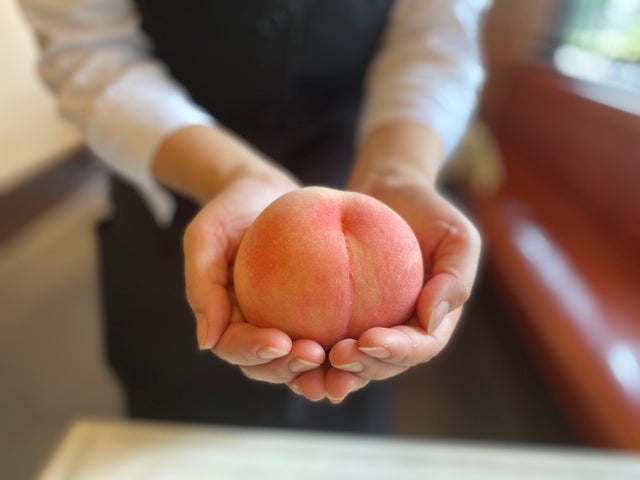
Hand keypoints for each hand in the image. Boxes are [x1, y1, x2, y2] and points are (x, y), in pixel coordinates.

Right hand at [153, 125, 326, 394]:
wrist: (263, 192)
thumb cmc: (230, 211)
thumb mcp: (206, 236)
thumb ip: (202, 285)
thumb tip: (206, 343)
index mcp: (226, 320)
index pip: (236, 347)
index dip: (256, 352)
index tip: (280, 342)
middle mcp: (255, 329)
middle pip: (269, 365)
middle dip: (290, 367)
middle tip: (315, 354)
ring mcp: (284, 323)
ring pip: (300, 360)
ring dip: (319, 368)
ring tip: (343, 359)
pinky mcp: (313, 313)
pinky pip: (329, 333)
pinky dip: (344, 343)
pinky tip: (367, 339)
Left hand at [324, 123, 481, 402]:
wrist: (390, 193)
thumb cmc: (429, 211)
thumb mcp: (457, 236)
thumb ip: (455, 278)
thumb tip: (431, 320)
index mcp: (431, 322)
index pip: (419, 347)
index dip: (396, 352)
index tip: (369, 339)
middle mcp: (400, 333)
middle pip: (382, 364)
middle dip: (361, 368)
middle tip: (336, 357)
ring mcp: (370, 325)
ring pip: (351, 360)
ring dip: (331, 370)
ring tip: (308, 366)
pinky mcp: (340, 314)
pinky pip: (323, 333)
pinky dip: (307, 345)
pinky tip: (285, 345)